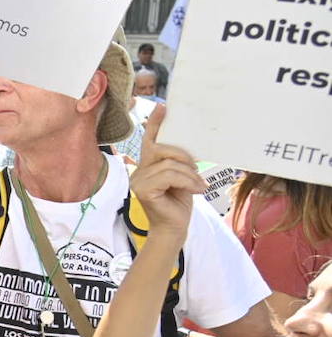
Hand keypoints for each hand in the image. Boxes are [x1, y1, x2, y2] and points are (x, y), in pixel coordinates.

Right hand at [130, 105, 201, 237]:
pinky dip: (187, 181)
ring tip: (199, 186)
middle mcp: (138, 170)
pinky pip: (169, 176)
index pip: (150, 140)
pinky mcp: (143, 190)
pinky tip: (196, 190)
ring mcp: (137, 181)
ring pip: (169, 165)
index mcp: (148, 165)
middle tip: (198, 171)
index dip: (155, 123)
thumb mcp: (182, 179)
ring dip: (190, 175)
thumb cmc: (178, 204)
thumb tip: (187, 148)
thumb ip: (178, 163)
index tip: (163, 106)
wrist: (174, 230)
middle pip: (161, 149)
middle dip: (183, 157)